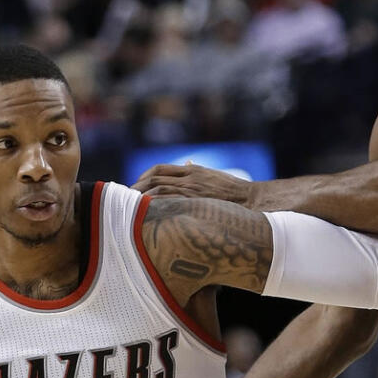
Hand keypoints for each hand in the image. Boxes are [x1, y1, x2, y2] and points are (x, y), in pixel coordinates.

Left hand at [132, 163, 254, 203]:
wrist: (249, 198)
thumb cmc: (232, 190)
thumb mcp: (212, 174)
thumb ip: (196, 170)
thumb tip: (186, 163)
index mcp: (192, 170)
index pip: (160, 168)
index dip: (144, 175)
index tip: (137, 184)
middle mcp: (189, 178)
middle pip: (155, 179)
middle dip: (138, 188)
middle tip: (128, 197)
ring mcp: (191, 191)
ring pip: (158, 191)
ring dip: (142, 199)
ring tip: (133, 208)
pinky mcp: (195, 203)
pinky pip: (169, 204)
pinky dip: (155, 207)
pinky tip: (147, 214)